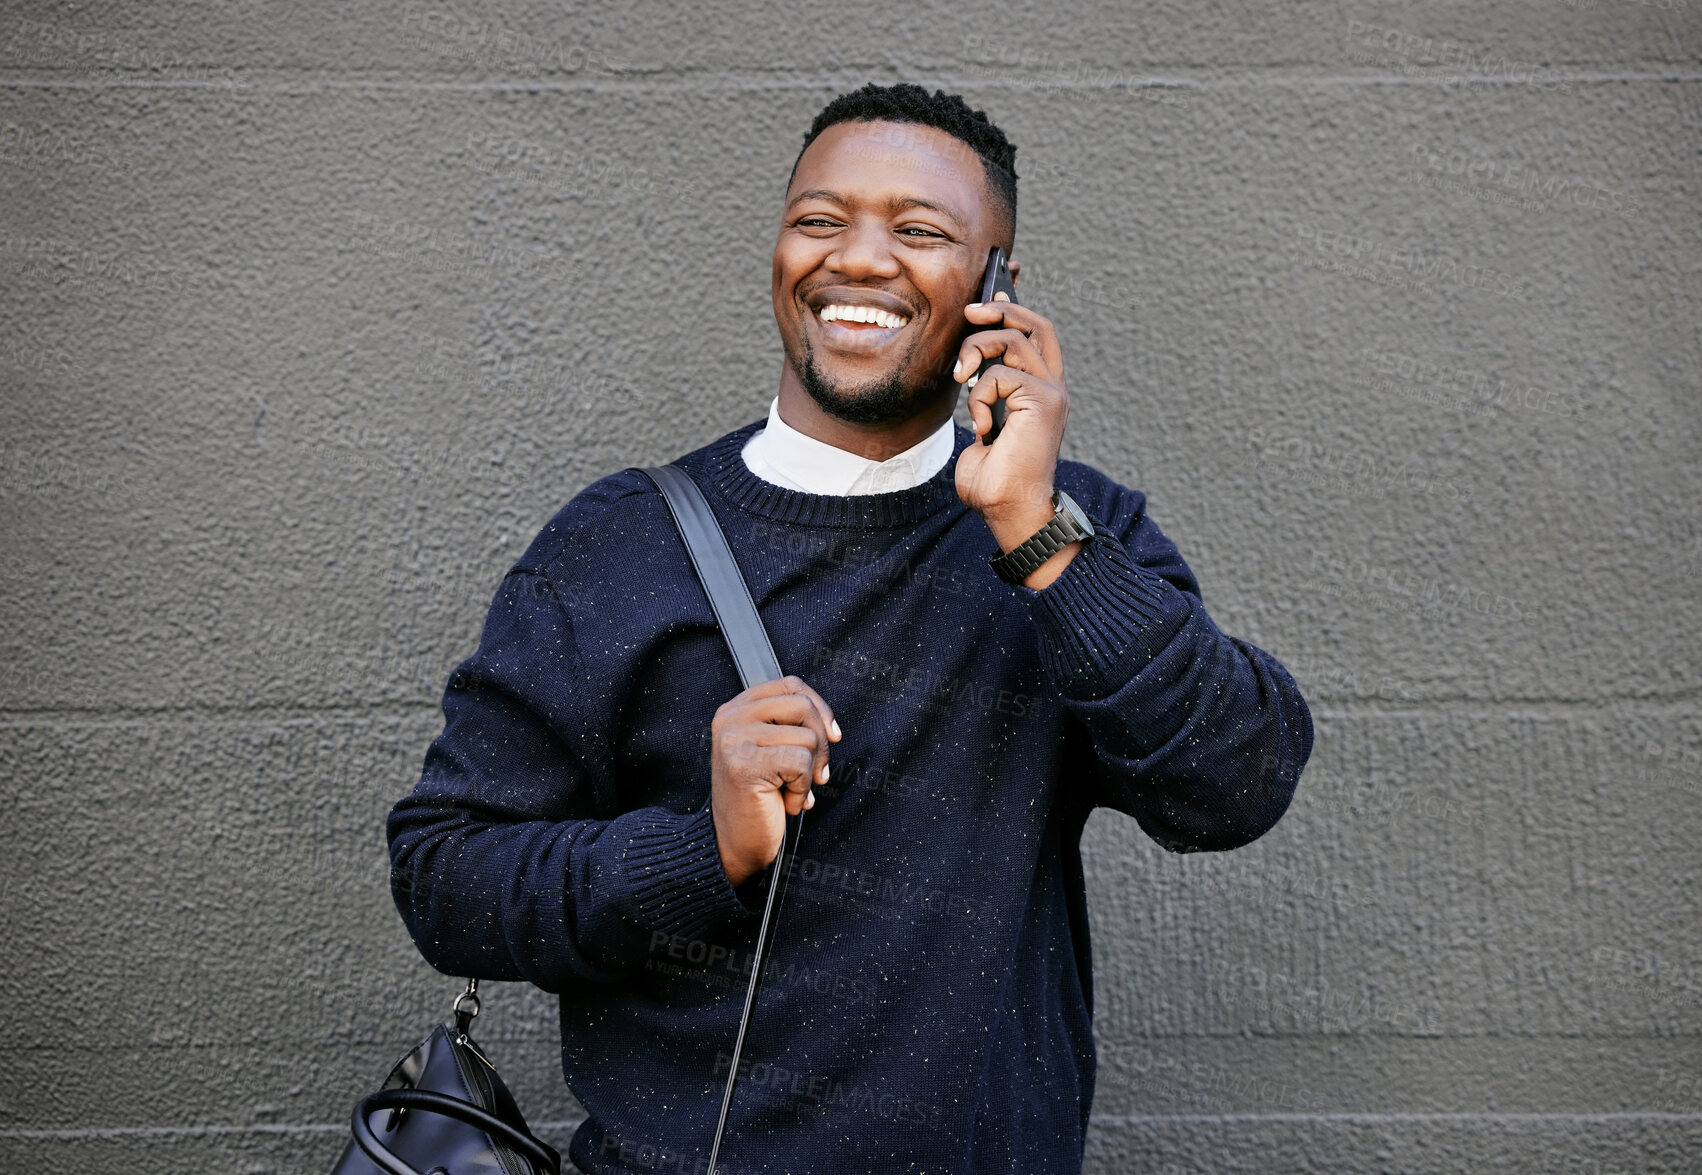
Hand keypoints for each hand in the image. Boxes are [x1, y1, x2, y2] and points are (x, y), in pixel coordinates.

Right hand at [709, 675, 840, 886]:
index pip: (790, 685)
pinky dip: (802, 788)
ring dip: (810, 772)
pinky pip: (800, 762)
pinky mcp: (744, 764)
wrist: (734, 844)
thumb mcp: (771, 750)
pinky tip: (786, 802)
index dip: (819, 707)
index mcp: (735, 709)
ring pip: (807, 737)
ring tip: (792, 791)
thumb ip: (788, 726)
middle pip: (802, 705)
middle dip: (822, 742)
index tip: (832, 735)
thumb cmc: (757, 799)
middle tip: (815, 774)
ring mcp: (734, 740)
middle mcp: (730, 719)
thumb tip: (830, 725)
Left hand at [951, 291, 1069, 531]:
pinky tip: (981, 427)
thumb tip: (970, 370)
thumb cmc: (994, 478)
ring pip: (1012, 342)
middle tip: (970, 312)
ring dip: (977, 352)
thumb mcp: (984, 425)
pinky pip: (999, 376)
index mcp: (1042, 391)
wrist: (1008, 508)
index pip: (1036, 336)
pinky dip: (979, 397)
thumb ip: (985, 395)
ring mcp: (1051, 393)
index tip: (987, 299)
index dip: (1014, 311)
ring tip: (961, 377)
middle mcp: (1053, 388)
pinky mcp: (1043, 401)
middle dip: (1002, 309)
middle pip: (1035, 325)